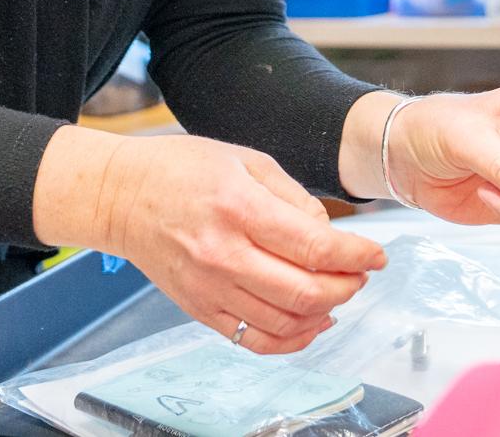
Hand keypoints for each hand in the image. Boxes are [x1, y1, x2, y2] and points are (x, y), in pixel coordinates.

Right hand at [98, 133, 385, 354]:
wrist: (122, 196)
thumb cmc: (182, 169)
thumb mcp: (246, 160)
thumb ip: (293, 197)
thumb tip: (327, 234)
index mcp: (238, 207)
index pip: (312, 245)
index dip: (355, 255)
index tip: (377, 255)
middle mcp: (223, 254)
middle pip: (304, 292)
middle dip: (347, 286)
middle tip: (362, 274)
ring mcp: (209, 288)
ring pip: (284, 322)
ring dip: (325, 314)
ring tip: (340, 294)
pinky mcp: (199, 310)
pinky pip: (254, 340)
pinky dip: (291, 339)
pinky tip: (311, 323)